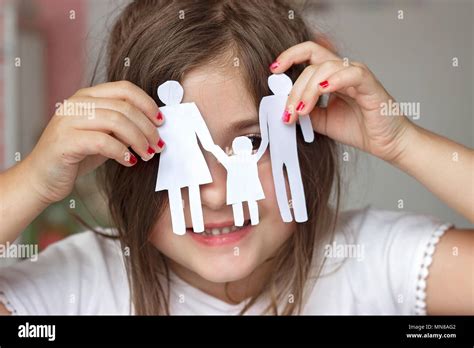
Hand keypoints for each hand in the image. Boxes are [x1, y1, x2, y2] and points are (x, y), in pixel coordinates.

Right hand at [26, 80, 164, 204]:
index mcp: (87, 96)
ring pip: (116, 122)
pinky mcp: (65, 141)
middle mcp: (76, 103)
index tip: (161, 121)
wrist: (43, 178)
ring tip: (147, 154)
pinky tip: (129, 162)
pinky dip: (122, 152)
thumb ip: (122, 126)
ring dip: (138, 140)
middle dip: (147, 127)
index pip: (124, 89)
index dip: (147, 103)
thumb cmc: (76, 156)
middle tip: (158, 144)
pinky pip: (103, 142)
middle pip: (124, 107)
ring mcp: (68, 120)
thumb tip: (153, 125)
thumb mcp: (103, 135)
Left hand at [271, 41, 412, 162]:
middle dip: (294, 89)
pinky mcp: (370, 86)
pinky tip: (323, 89)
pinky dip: (335, 79)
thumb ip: (305, 111)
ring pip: (326, 68)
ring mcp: (357, 76)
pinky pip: (353, 74)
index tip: (273, 70)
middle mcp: (344, 72)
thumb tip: (284, 108)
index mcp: (332, 76)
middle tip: (288, 111)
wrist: (386, 144)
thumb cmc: (359, 129)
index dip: (290, 56)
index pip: (309, 55)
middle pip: (312, 65)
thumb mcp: (322, 121)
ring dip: (308, 90)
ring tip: (302, 111)